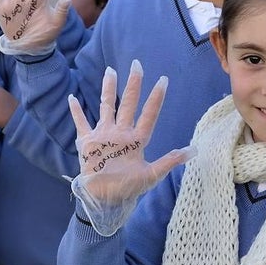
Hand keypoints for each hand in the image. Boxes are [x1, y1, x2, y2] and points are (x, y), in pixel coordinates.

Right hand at [69, 61, 191, 235]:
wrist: (104, 201)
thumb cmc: (128, 189)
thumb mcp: (151, 176)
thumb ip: (169, 161)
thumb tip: (193, 151)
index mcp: (137, 140)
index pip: (148, 114)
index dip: (156, 98)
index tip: (163, 80)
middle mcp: (121, 133)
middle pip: (128, 104)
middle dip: (132, 85)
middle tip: (137, 64)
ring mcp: (104, 135)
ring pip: (106, 107)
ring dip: (108, 89)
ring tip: (110, 71)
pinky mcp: (88, 142)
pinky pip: (81, 123)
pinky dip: (76, 112)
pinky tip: (72, 98)